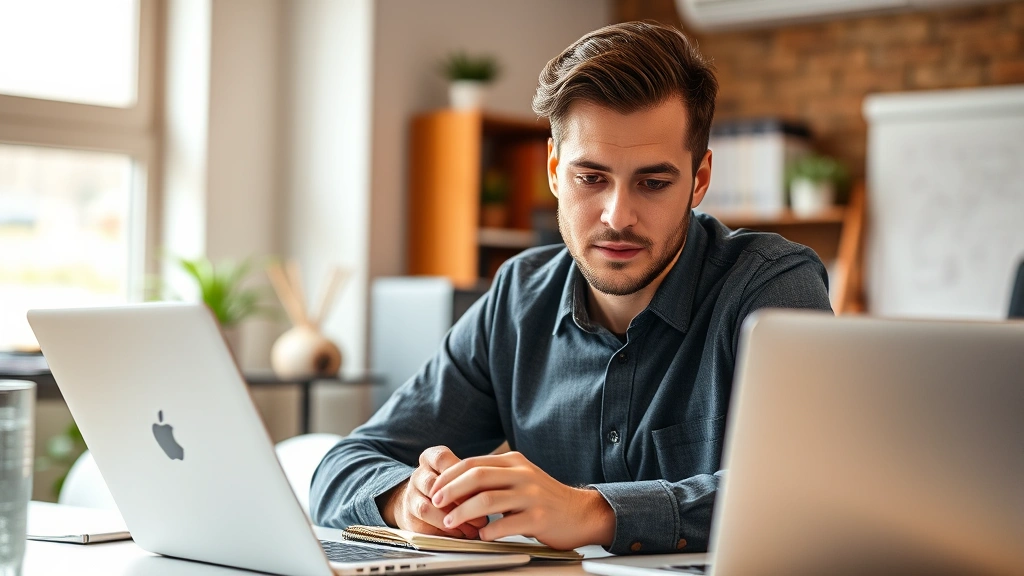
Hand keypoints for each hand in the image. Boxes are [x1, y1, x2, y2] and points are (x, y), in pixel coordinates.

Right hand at [378, 446, 488, 538]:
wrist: (421, 501)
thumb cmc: (450, 486)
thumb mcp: (460, 475)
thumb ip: (472, 480)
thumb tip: (490, 493)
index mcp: (431, 459)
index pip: (441, 459)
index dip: (459, 474)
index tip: (478, 487)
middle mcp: (418, 476)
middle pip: (433, 484)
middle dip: (458, 501)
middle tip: (479, 512)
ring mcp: (411, 497)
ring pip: (426, 508)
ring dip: (451, 520)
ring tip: (472, 528)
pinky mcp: (410, 518)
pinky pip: (425, 527)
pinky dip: (445, 532)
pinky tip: (461, 534)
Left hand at [428, 451, 614, 549]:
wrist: (580, 513)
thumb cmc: (545, 499)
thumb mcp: (520, 478)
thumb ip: (495, 477)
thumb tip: (456, 484)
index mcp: (514, 462)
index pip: (474, 463)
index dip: (450, 476)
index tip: (435, 489)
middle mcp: (523, 475)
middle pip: (477, 476)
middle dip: (451, 490)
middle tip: (436, 503)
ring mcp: (531, 496)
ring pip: (487, 500)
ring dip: (462, 512)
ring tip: (450, 522)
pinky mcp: (538, 518)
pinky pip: (506, 525)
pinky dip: (488, 531)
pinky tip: (481, 535)